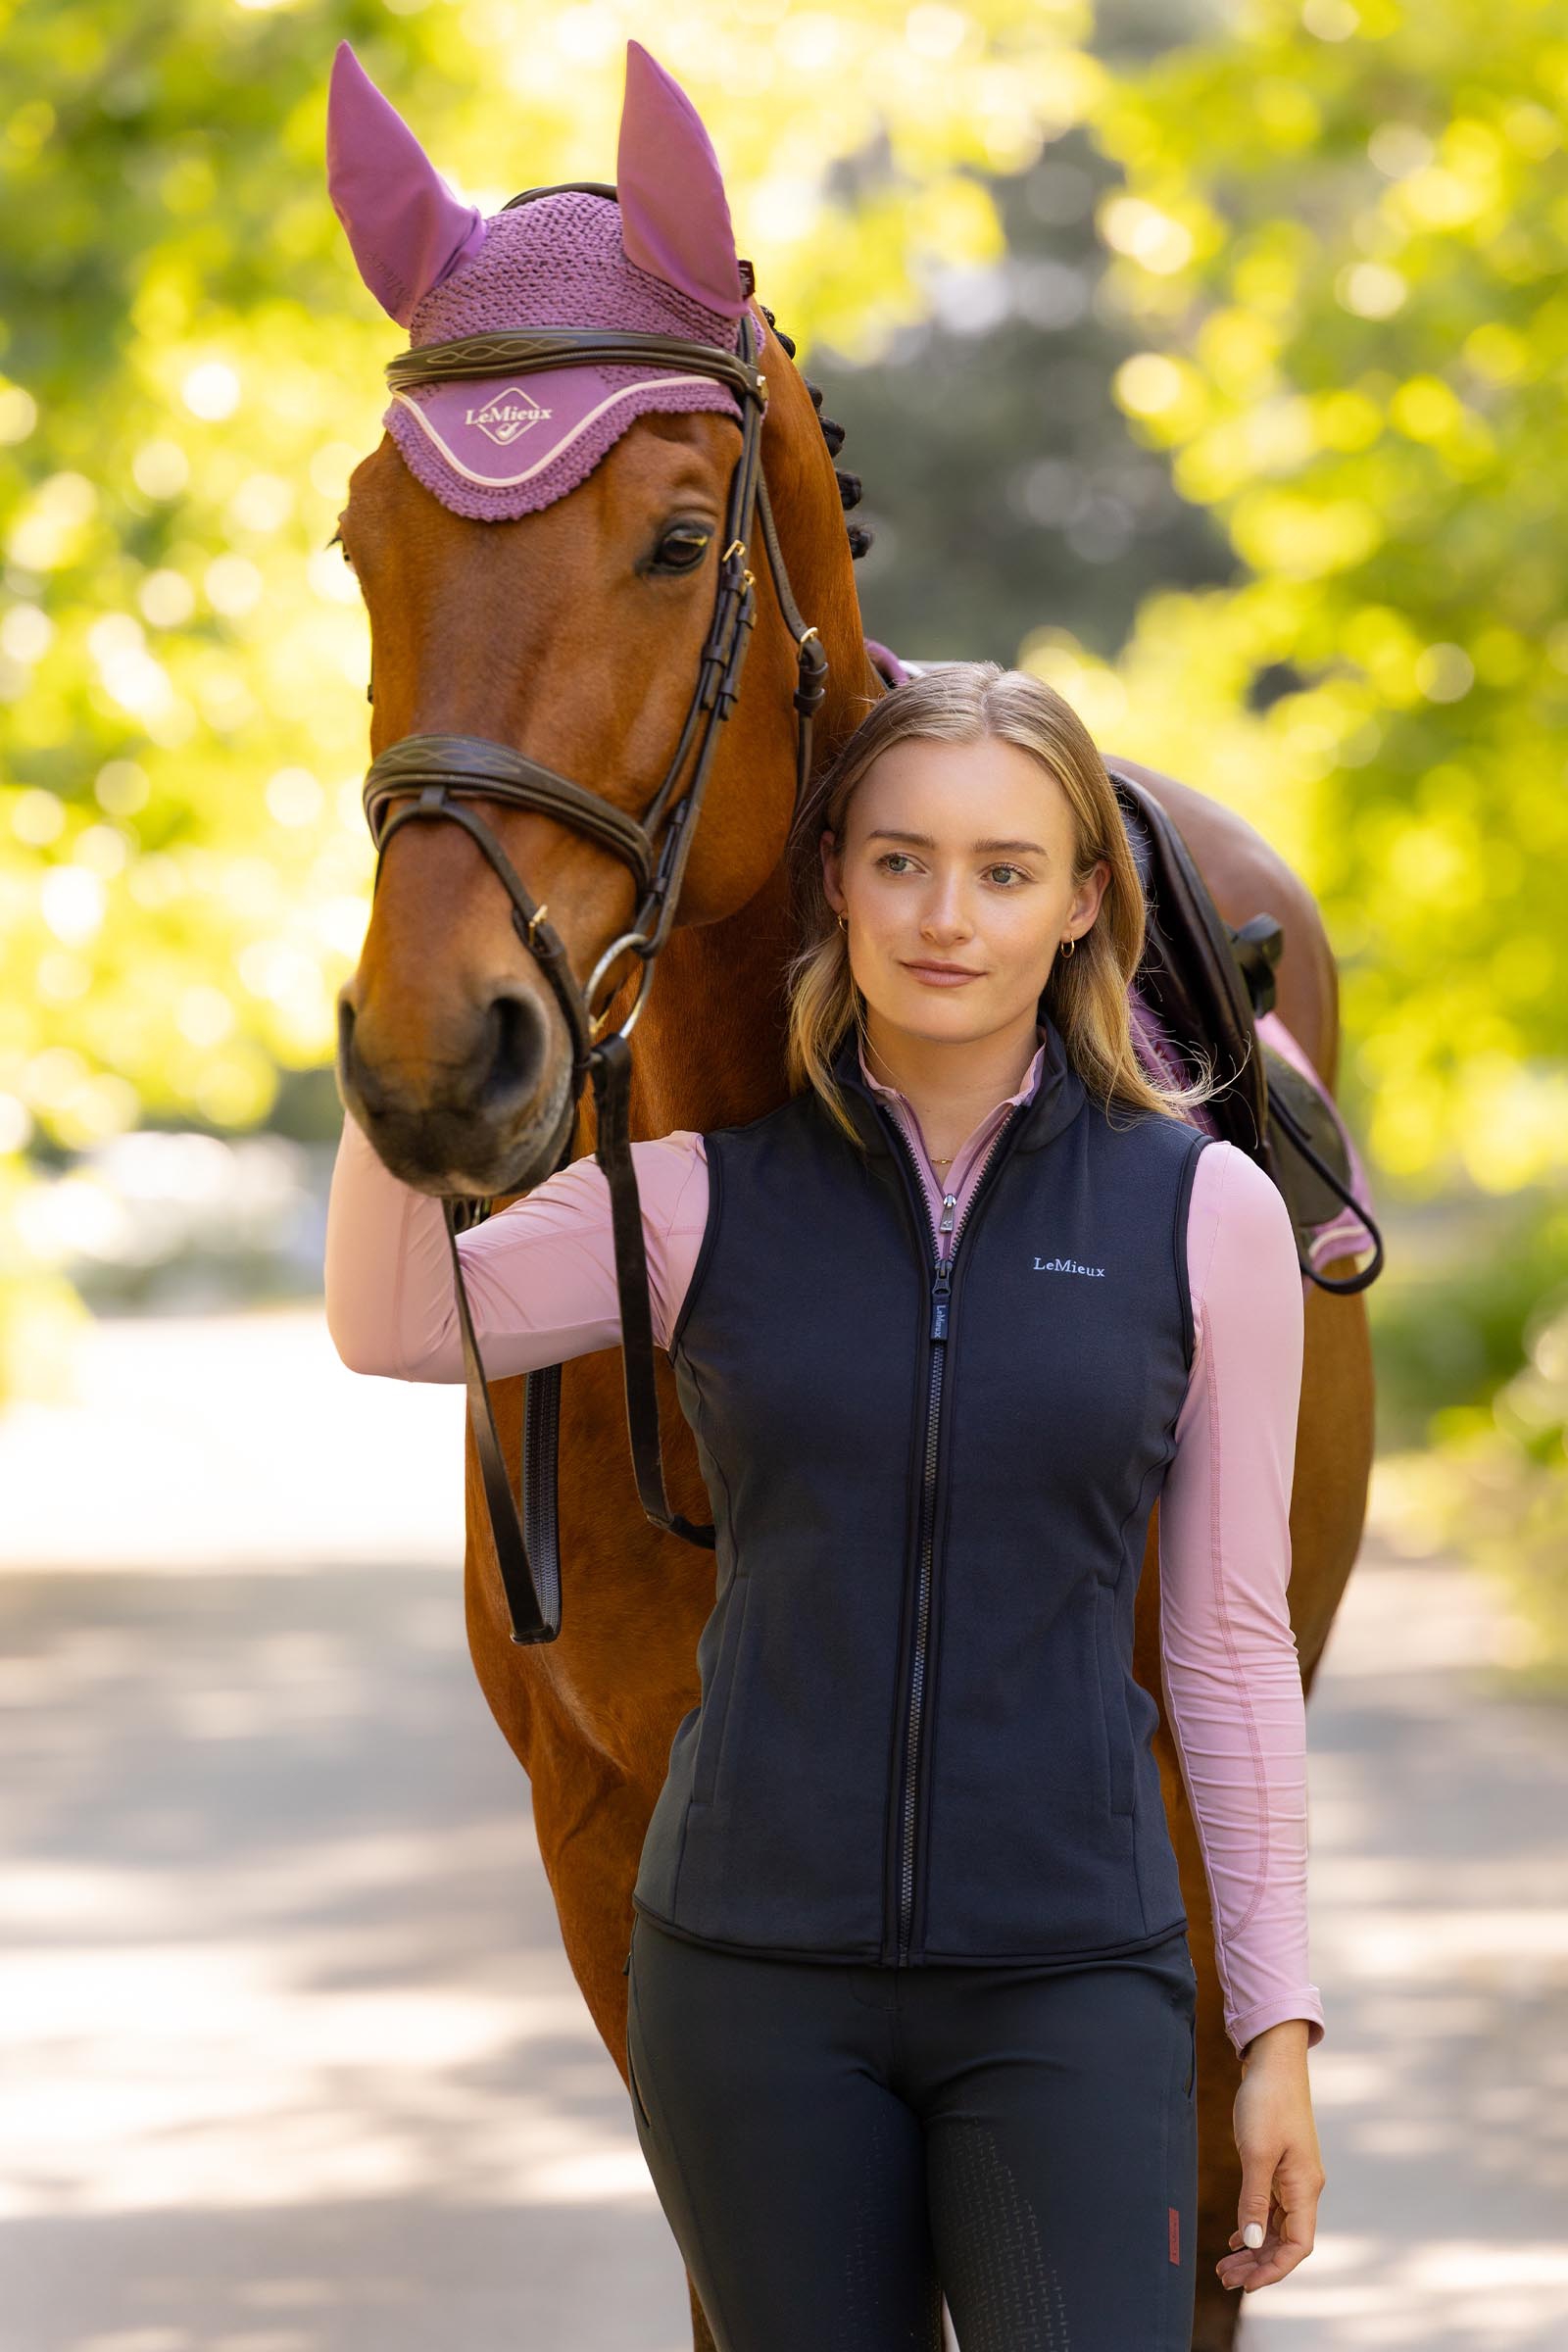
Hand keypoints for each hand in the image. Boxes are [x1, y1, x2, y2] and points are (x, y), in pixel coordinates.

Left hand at [1217, 2023, 1323, 2293]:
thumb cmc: (1267, 2102)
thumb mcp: (1256, 2152)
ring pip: (1277, 2227)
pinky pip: (1272, 2209)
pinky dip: (1255, 2226)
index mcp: (1305, 2187)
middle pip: (1286, 2241)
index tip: (1247, 2284)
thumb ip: (1255, 2200)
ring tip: (1225, 2265)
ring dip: (1254, 2248)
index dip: (1274, 2270)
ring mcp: (1294, 2178)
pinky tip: (1238, 2238)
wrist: (1273, 2061)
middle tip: (1224, 2277)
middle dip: (1258, 2264)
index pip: (1298, 2246)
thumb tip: (1253, 2244)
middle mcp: (1304, 2187)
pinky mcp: (1281, 2166)